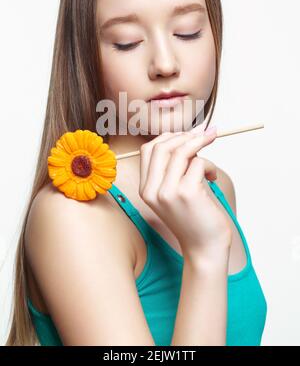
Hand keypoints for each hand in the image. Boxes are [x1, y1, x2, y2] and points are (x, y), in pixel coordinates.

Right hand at [139, 128, 232, 259]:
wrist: (204, 248)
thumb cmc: (194, 218)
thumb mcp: (175, 191)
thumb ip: (173, 168)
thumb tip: (187, 134)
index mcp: (146, 189)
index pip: (148, 149)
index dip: (168, 137)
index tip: (187, 135)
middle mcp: (152, 190)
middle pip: (162, 146)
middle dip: (185, 136)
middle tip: (204, 136)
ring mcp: (168, 192)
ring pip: (181, 151)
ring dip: (200, 147)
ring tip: (209, 161)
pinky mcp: (187, 193)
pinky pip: (199, 163)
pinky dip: (209, 166)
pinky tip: (212, 178)